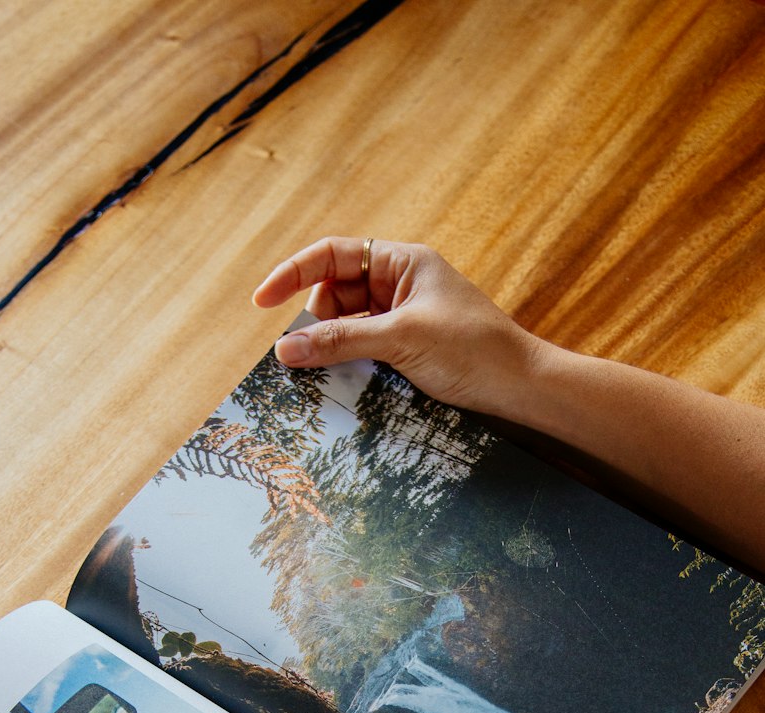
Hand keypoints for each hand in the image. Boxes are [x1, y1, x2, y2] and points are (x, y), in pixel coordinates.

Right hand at [252, 236, 546, 418]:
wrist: (522, 387)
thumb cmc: (474, 350)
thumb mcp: (402, 340)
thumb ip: (342, 341)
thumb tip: (286, 349)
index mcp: (402, 262)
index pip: (332, 255)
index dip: (293, 274)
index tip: (262, 302)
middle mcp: (399, 283)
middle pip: (334, 293)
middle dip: (313, 321)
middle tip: (301, 355)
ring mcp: (402, 317)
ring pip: (345, 325)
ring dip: (329, 346)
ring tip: (321, 374)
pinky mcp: (406, 349)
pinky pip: (362, 349)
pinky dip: (347, 363)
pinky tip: (341, 382)